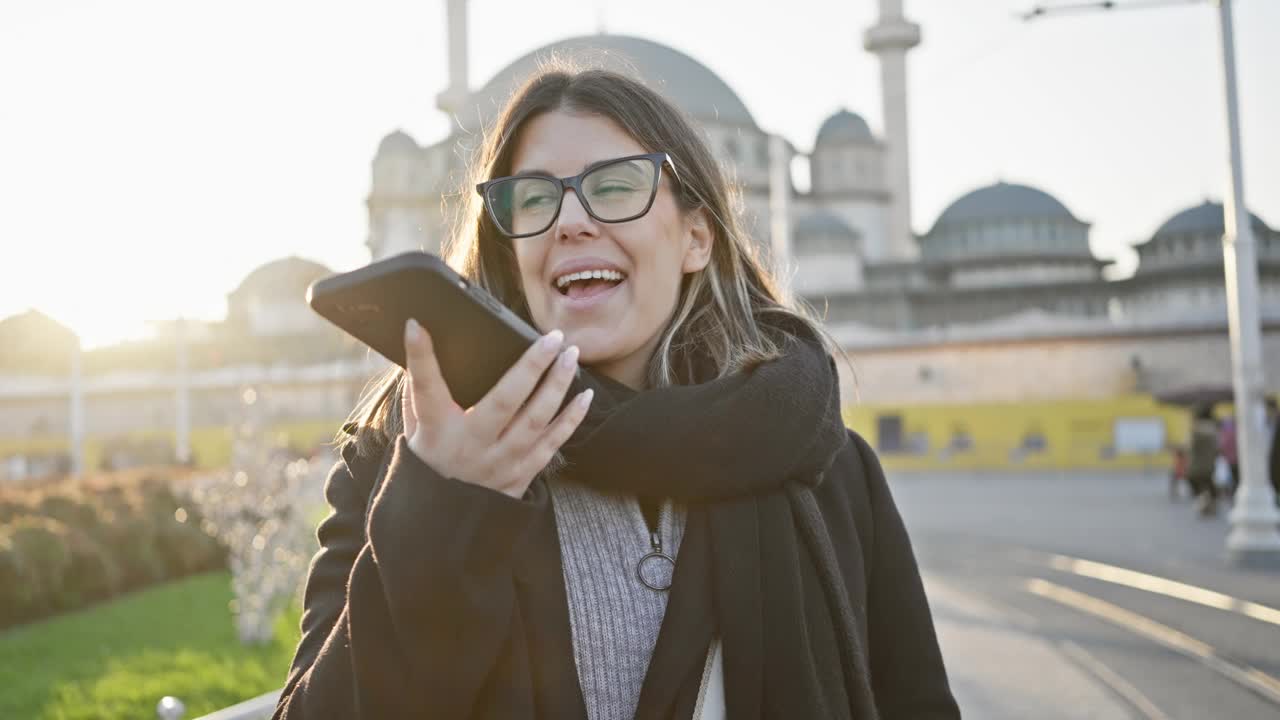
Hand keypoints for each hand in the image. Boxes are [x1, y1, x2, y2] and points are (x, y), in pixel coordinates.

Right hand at [400, 318, 593, 498]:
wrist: (442, 523)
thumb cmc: (429, 465)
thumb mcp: (414, 431)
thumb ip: (418, 393)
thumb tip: (419, 344)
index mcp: (436, 431)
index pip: (426, 388)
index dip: (420, 356)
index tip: (416, 325)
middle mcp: (470, 446)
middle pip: (505, 401)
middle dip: (531, 366)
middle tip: (553, 337)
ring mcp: (498, 464)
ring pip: (535, 421)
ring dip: (558, 386)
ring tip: (571, 356)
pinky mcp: (519, 477)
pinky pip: (551, 445)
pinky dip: (571, 420)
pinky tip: (585, 396)